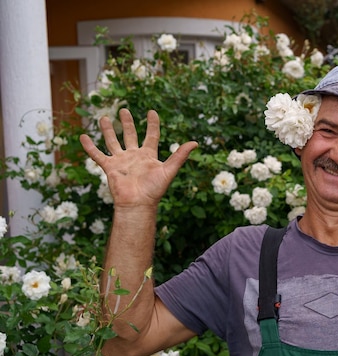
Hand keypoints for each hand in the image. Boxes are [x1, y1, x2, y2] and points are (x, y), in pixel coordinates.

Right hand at [79, 109, 197, 208]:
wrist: (137, 204)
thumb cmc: (154, 190)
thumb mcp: (169, 170)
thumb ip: (180, 156)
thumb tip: (195, 143)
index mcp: (149, 156)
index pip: (152, 136)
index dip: (152, 124)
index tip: (152, 112)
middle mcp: (134, 156)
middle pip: (130, 135)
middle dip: (127, 123)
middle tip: (124, 110)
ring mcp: (121, 161)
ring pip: (112, 142)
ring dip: (107, 130)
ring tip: (103, 117)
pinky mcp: (109, 167)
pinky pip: (97, 154)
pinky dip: (90, 146)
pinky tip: (83, 136)